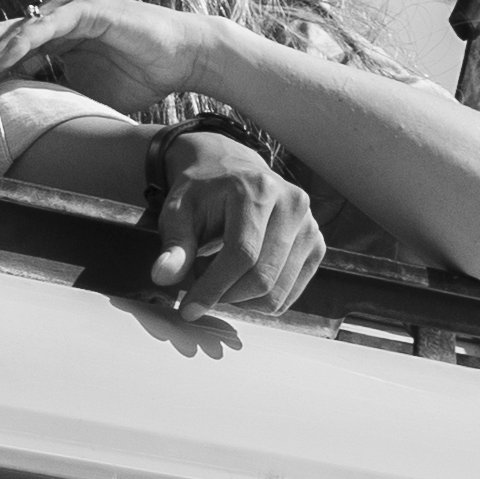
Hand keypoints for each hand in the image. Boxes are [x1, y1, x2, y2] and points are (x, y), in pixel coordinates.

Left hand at [0, 0, 234, 118]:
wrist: (185, 57)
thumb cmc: (140, 74)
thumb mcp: (85, 90)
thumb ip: (53, 94)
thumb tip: (24, 125)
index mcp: (54, 28)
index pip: (6, 48)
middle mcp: (55, 10)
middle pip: (0, 36)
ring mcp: (67, 5)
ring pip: (13, 34)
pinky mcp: (81, 8)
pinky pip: (38, 31)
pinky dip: (14, 51)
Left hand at [143, 128, 322, 313]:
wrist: (231, 170)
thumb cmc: (203, 191)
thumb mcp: (178, 211)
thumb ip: (175, 244)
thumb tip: (164, 275)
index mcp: (258, 189)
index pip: (241, 254)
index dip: (214, 288)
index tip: (189, 308)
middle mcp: (292, 204)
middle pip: (263, 277)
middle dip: (226, 295)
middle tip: (202, 286)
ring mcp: (309, 225)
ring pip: (278, 292)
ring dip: (242, 298)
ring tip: (220, 274)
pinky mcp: (316, 244)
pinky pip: (290, 293)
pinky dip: (261, 297)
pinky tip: (242, 276)